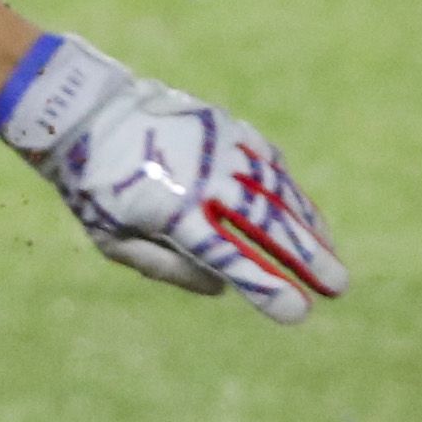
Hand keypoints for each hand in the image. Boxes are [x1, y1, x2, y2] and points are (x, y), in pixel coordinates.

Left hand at [0, 35, 344, 325]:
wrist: (83, 110)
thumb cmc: (94, 185)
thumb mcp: (111, 239)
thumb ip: (166, 268)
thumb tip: (222, 289)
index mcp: (171, 211)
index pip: (229, 256)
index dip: (266, 286)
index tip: (298, 311)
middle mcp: (202, 177)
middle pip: (267, 223)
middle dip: (307, 258)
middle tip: (338, 287)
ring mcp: (217, 147)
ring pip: (276, 191)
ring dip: (308, 226)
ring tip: (330, 257)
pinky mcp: (224, 125)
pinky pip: (267, 161)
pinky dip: (289, 189)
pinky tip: (304, 214)